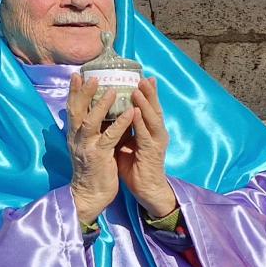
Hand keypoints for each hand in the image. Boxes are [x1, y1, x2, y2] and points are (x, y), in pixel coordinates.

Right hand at [66, 74, 138, 225]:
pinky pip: (110, 137)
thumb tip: (100, 110)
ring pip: (91, 121)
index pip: (72, 109)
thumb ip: (93, 129)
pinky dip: (120, 124)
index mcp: (75, 135)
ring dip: (102, 104)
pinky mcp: (99, 156)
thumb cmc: (93, 169)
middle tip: (91, 76)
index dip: (74, 92)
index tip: (78, 75)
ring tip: (113, 90)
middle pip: (76, 110)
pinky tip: (129, 113)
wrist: (90, 195)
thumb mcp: (90, 145)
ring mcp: (86, 147)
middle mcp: (77, 138)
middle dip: (82, 92)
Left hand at [114, 78, 176, 219]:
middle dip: (149, 92)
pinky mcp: (152, 154)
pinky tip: (136, 112)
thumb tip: (109, 115)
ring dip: (146, 103)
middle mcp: (156, 133)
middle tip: (143, 76)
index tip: (139, 76)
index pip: (148, 107)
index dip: (145, 93)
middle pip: (154, 108)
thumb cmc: (135, 167)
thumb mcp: (126, 143)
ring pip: (152, 119)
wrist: (146, 190)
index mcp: (149, 131)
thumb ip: (122, 129)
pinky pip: (145, 136)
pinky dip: (140, 123)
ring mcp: (156, 143)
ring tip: (138, 88)